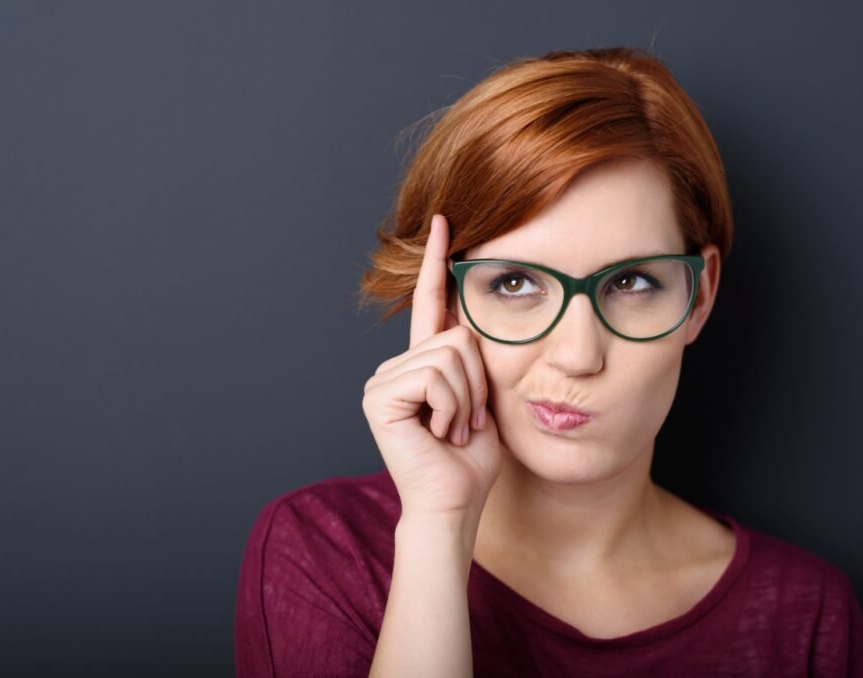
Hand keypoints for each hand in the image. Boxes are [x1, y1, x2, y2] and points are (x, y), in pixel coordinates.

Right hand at [362, 214, 501, 520]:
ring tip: (453, 430)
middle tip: (466, 422)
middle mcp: (396, 366)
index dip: (436, 262)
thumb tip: (474, 318)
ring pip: (451, 354)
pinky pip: (435, 374)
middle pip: (457, 335)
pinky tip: (440, 433)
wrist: (454, 504)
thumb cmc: (471, 460)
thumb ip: (475, 357)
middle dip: (478, 382)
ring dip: (467, 398)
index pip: (430, 301)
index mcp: (421, 364)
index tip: (445, 220)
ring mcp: (382, 380)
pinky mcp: (379, 396)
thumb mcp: (483, 397)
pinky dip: (451, 406)